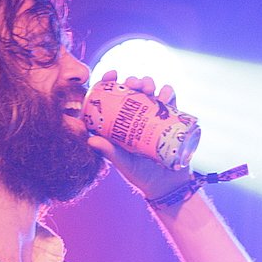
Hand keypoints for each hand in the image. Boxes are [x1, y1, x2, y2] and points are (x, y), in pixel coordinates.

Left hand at [87, 70, 190, 199]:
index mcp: (121, 124)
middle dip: (133, 81)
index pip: (114, 98)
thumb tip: (90, 140)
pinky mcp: (171, 120)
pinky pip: (171, 101)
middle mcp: (137, 118)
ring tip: (149, 88)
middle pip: (133, 92)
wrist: (167, 186)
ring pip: (152, 92)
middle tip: (133, 83)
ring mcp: (155, 118)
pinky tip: (166, 94)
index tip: (111, 74)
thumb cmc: (141, 176)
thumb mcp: (123, 163)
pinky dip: (169, 93)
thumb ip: (109, 152)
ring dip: (150, 83)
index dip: (111, 83)